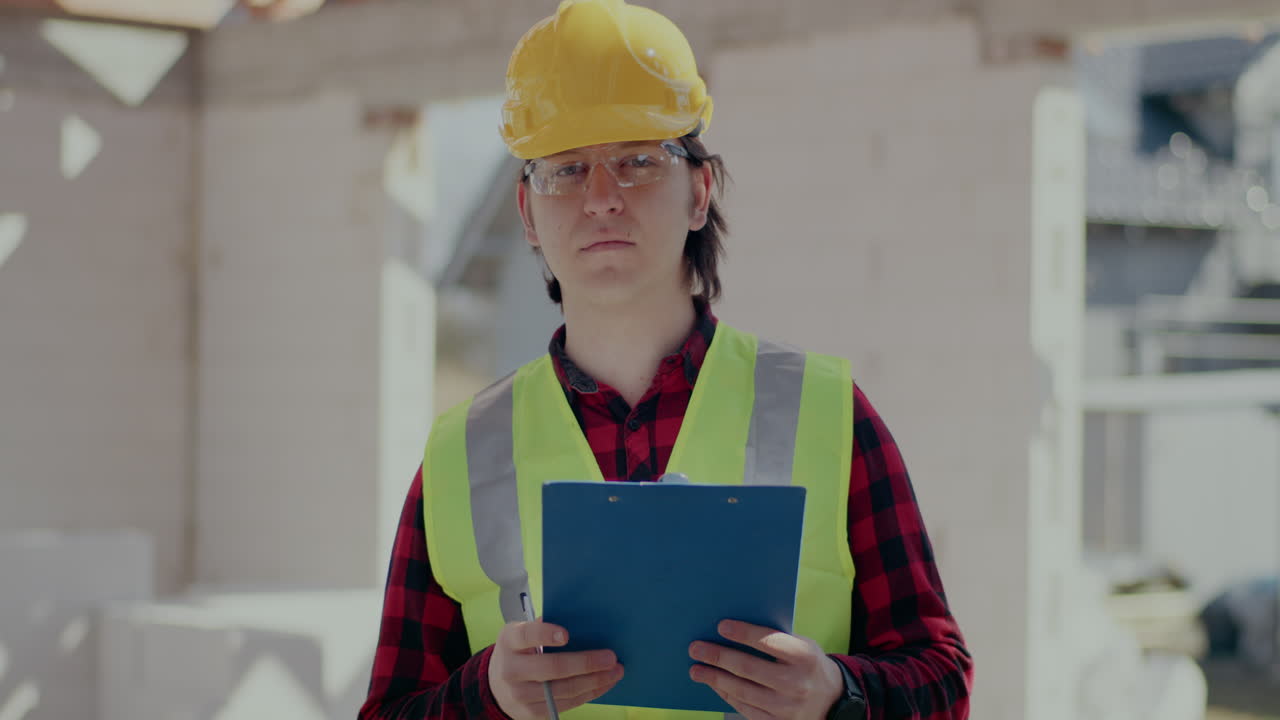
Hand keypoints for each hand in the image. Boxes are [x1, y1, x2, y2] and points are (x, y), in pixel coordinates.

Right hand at [489, 619, 623, 718]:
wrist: (497, 686)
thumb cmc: (520, 651)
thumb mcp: (523, 634)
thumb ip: (545, 627)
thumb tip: (584, 622)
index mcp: (509, 641)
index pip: (527, 636)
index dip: (545, 634)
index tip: (566, 635)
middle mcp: (511, 670)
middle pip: (552, 668)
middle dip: (586, 662)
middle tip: (610, 657)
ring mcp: (520, 695)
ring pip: (564, 690)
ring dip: (595, 681)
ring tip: (615, 671)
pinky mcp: (531, 714)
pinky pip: (567, 704)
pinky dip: (589, 694)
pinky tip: (603, 684)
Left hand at [689, 620, 843, 719]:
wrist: (833, 700)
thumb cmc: (808, 664)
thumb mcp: (802, 644)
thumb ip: (775, 637)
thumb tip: (732, 629)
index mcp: (804, 656)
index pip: (769, 642)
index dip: (743, 633)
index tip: (720, 625)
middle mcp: (796, 683)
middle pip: (748, 668)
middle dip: (718, 656)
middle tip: (696, 648)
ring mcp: (786, 707)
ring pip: (742, 691)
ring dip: (714, 678)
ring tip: (696, 669)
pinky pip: (745, 708)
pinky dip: (726, 695)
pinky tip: (714, 684)